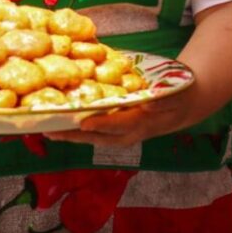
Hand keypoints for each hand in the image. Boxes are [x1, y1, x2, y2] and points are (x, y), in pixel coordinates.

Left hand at [44, 90, 193, 147]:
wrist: (183, 106)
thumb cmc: (178, 96)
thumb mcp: (176, 95)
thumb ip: (163, 100)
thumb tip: (150, 102)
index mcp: (142, 123)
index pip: (118, 125)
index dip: (100, 124)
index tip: (81, 122)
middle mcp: (128, 133)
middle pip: (97, 137)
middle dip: (73, 135)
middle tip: (49, 131)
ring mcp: (121, 134)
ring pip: (92, 137)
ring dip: (71, 135)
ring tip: (48, 130)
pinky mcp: (116, 130)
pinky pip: (95, 132)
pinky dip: (77, 130)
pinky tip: (63, 123)